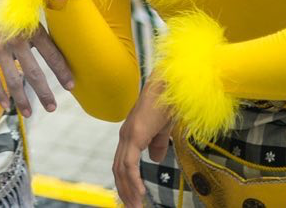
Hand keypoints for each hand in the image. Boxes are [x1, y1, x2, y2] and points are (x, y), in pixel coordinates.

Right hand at [0, 0, 73, 114]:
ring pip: (13, 79)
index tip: (71, 85)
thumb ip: (34, 21)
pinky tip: (5, 105)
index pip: (51, 53)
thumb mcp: (20, 4)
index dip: (62, 71)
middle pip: (34, 72)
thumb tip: (52, 36)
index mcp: (29, 27)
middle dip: (45, 92)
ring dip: (22, 98)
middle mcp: (15, 40)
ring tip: (30, 113)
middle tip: (52, 107)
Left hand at [113, 78, 171, 206]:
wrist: (167, 89)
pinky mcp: (134, 135)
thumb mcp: (162, 131)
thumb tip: (154, 159)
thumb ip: (156, 144)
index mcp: (130, 135)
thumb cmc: (166, 106)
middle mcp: (125, 136)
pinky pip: (129, 163)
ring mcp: (128, 135)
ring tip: (136, 205)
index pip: (122, 163)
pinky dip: (133, 179)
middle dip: (124, 190)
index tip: (132, 197)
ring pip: (121, 169)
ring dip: (128, 189)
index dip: (125, 181)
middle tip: (132, 207)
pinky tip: (139, 192)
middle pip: (118, 169)